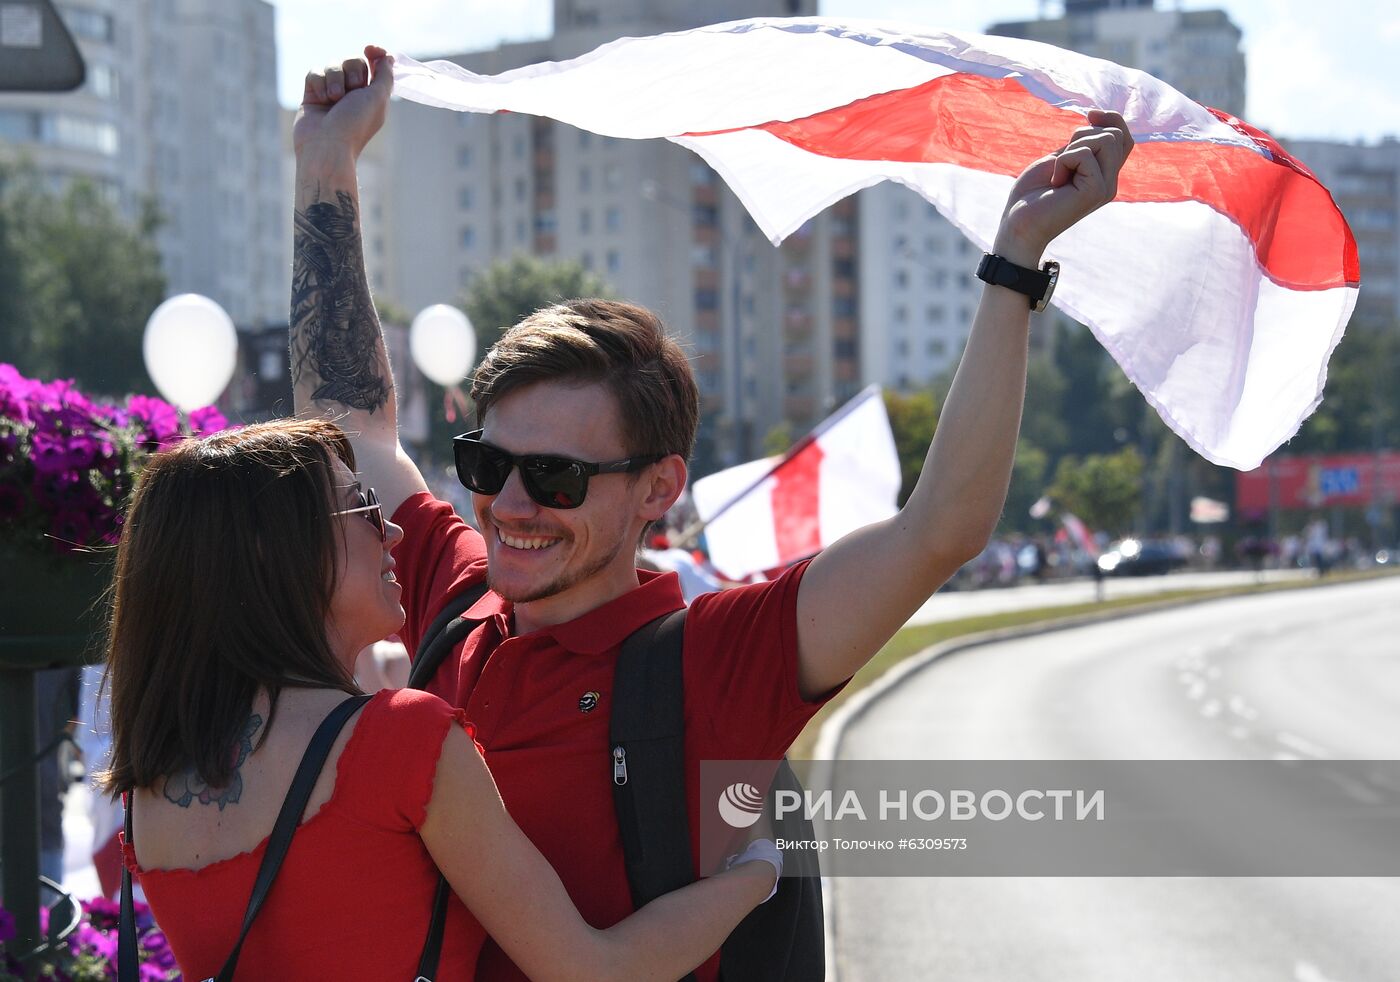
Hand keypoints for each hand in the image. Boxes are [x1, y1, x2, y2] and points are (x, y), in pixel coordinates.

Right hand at [294, 45, 393, 160]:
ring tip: (333, 99)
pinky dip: (318, 83)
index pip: (374, 65)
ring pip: (332, 65)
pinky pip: (314, 73)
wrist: (326, 145)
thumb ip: (385, 75)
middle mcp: (353, 94)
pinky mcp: (312, 94)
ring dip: (334, 79)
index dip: (374, 54)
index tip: (370, 49)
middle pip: (353, 61)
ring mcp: (332, 93)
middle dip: (353, 71)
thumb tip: (388, 57)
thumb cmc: (355, 124)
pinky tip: (320, 100)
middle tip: (353, 90)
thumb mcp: (378, 98)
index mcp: (373, 95)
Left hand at [994, 108, 1133, 265]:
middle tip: (1062, 161)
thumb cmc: (1033, 194)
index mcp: (1103, 174)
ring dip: (1073, 148)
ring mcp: (1105, 187)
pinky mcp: (1096, 191)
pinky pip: (1084, 154)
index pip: (1124, 138)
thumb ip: (1082, 144)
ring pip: (1106, 139)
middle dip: (1083, 135)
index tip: (1090, 115)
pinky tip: (1055, 182)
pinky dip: (1063, 161)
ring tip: (1059, 172)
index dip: (1111, 119)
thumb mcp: (1061, 158)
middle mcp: (1110, 182)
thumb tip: (1097, 115)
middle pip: (1115, 134)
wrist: (1018, 224)